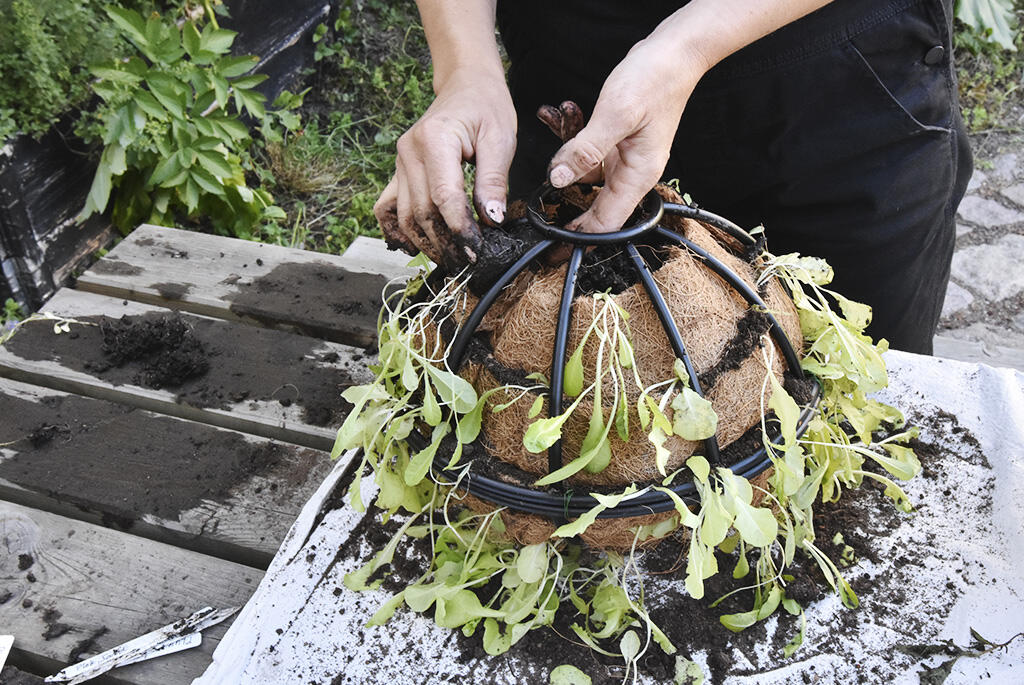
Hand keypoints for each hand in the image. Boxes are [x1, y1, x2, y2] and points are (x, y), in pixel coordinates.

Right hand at [373, 69, 516, 268]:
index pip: (444, 196)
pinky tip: (416, 246)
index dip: (459, 228)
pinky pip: (387, 208)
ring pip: (404, 216)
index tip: (476, 250)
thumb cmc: (486, 107)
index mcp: (434, 140)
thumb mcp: (501, 139)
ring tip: (450, 259)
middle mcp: (409, 152)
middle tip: (467, 261)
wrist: (466, 85)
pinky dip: (398, 231)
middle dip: (444, 242)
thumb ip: (494, 180)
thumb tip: (491, 219)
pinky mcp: (398, 172)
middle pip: (421, 211)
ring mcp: (399, 163)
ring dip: (425, 243)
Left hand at [546, 35, 711, 233]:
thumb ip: (585, 150)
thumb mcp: (616, 115)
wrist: (674, 53)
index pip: (607, 224)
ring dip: (565, 161)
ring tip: (554, 135)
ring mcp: (625, 159)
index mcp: (638, 176)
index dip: (580, 238)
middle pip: (595, 207)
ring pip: (586, 177)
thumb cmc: (655, 80)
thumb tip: (558, 180)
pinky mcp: (617, 143)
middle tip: (539, 222)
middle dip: (567, 211)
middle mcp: (633, 173)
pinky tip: (563, 122)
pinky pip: (588, 155)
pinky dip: (572, 143)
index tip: (554, 247)